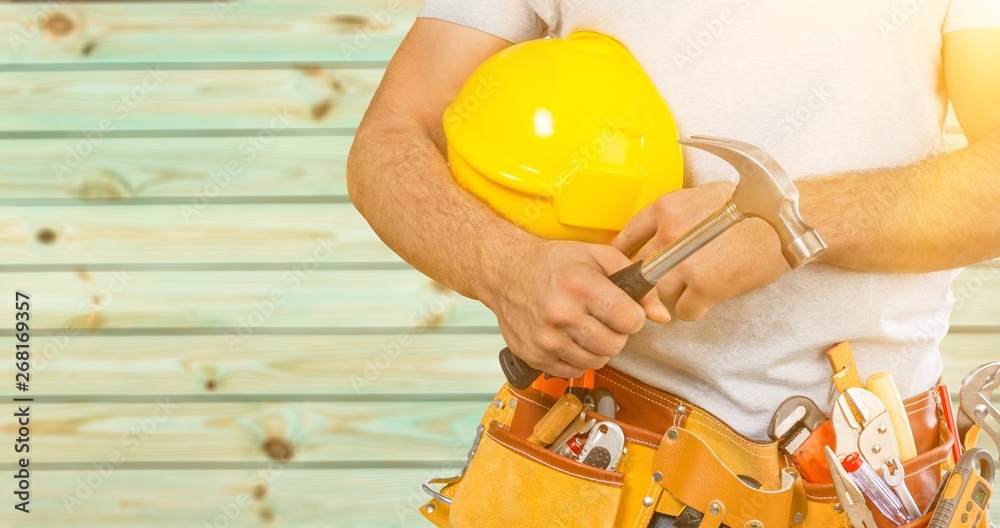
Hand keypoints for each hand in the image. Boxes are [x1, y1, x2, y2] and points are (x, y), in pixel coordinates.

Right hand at [482, 239, 670, 378]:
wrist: (505, 272)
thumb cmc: (551, 263)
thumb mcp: (597, 256)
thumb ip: (634, 281)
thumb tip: (660, 314)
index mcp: (580, 286)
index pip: (629, 320)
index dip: (632, 316)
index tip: (624, 310)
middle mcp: (561, 314)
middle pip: (615, 345)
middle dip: (617, 333)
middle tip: (604, 318)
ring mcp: (547, 339)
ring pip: (597, 361)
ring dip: (598, 347)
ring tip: (586, 327)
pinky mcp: (535, 356)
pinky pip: (574, 371)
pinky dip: (578, 357)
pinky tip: (569, 338)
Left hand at [612, 182, 790, 321]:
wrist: (786, 223)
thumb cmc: (753, 207)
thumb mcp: (704, 196)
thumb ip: (675, 214)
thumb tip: (655, 234)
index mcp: (666, 208)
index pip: (627, 236)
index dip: (626, 255)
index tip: (628, 266)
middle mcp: (668, 233)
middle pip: (640, 269)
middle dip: (652, 278)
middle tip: (670, 281)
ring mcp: (683, 262)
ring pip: (659, 292)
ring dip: (674, 295)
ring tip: (697, 286)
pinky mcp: (703, 286)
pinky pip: (683, 310)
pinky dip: (695, 309)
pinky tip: (709, 298)